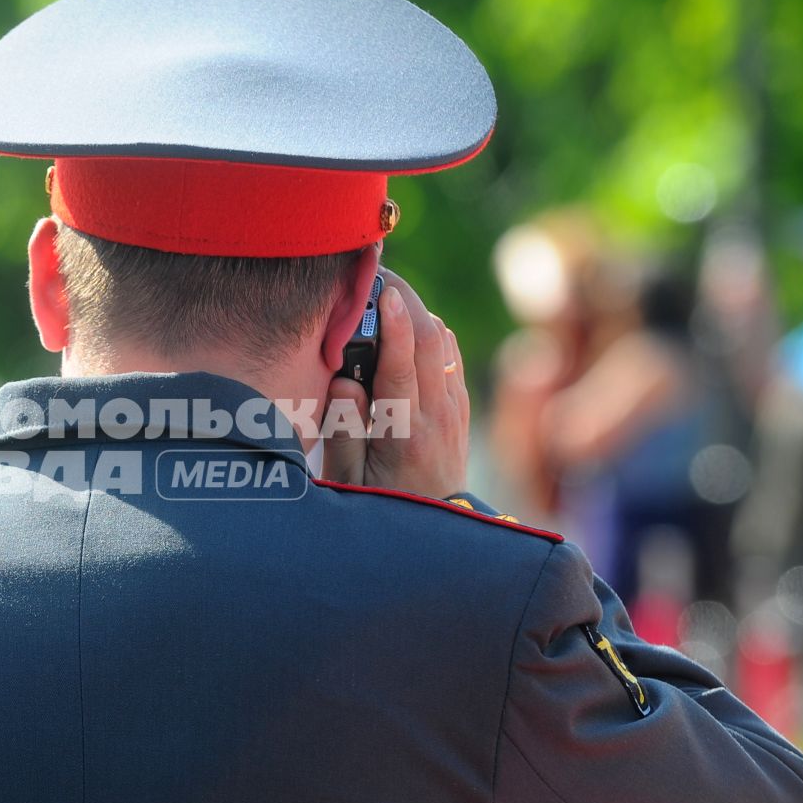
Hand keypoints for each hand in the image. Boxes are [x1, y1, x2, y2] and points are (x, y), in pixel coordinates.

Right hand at [321, 268, 469, 497]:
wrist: (435, 530)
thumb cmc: (379, 506)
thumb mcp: (347, 483)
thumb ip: (343, 430)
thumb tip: (343, 380)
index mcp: (405, 436)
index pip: (403, 370)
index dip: (395, 328)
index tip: (384, 293)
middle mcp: (437, 417)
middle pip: (431, 343)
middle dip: (406, 301)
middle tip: (376, 272)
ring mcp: (454, 410)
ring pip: (445, 343)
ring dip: (418, 310)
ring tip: (385, 287)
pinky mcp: (459, 407)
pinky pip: (450, 355)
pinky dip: (430, 330)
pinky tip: (407, 320)